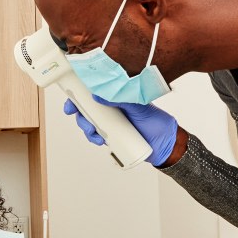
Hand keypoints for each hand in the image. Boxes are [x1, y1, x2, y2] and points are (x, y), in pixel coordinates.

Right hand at [63, 98, 180, 166]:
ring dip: (86, 128)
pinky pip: (97, 137)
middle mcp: (112, 110)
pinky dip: (94, 139)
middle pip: (87, 109)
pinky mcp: (112, 138)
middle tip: (77, 115)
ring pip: (90, 124)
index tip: (71, 99)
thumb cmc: (157, 122)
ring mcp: (111, 124)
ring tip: (93, 132)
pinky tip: (99, 140)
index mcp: (116, 98)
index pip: (94, 93)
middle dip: (78, 113)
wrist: (166, 144)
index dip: (79, 95)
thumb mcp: (139, 106)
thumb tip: (98, 95)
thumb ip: (122, 98)